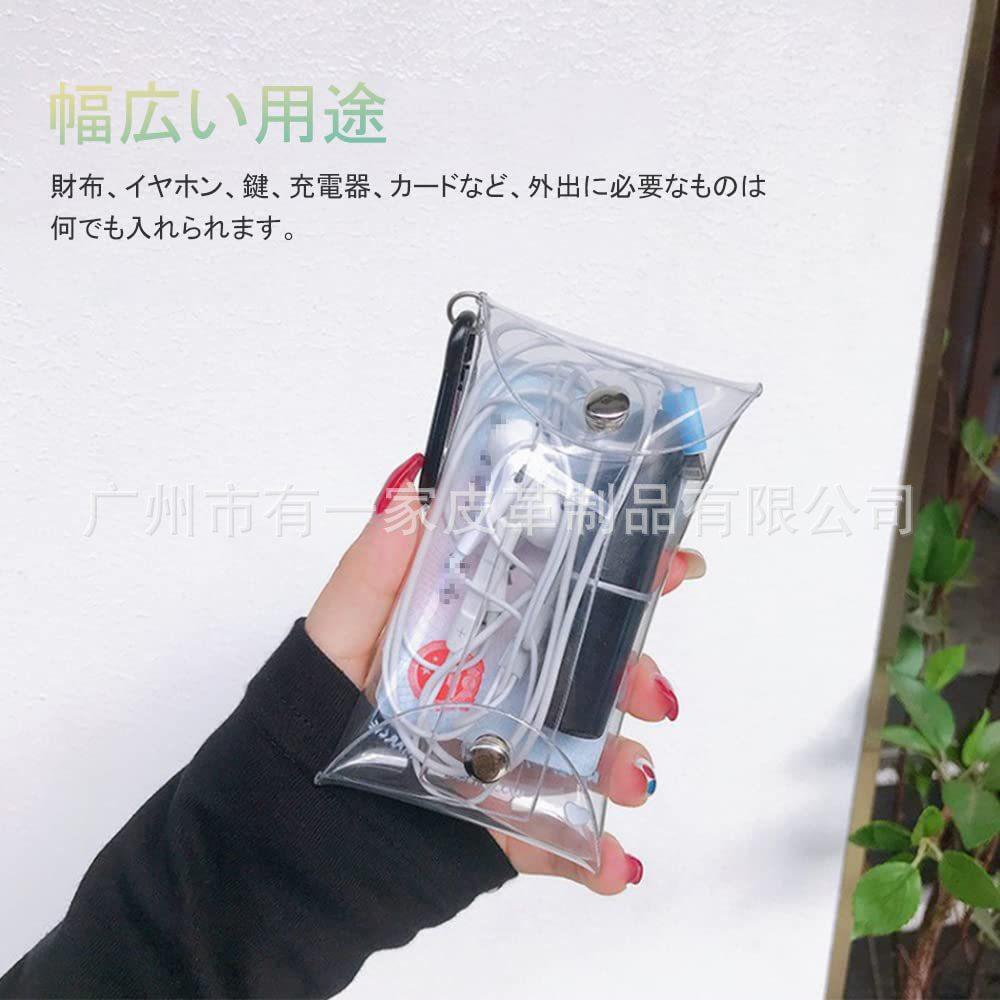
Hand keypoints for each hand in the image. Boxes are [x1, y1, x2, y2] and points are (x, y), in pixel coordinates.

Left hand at [306, 453, 703, 894]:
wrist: (285, 825)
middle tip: (653, 690)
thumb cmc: (311, 710)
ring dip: (624, 765)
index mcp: (475, 632)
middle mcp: (504, 688)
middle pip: (589, 672)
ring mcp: (510, 758)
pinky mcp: (504, 824)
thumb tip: (414, 484)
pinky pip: (558, 840)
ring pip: (588, 755)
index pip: (558, 590)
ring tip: (631, 781)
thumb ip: (375, 568)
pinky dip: (593, 858)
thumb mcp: (337, 633)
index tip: (670, 562)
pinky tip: (614, 867)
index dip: (618, 571)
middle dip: (635, 675)